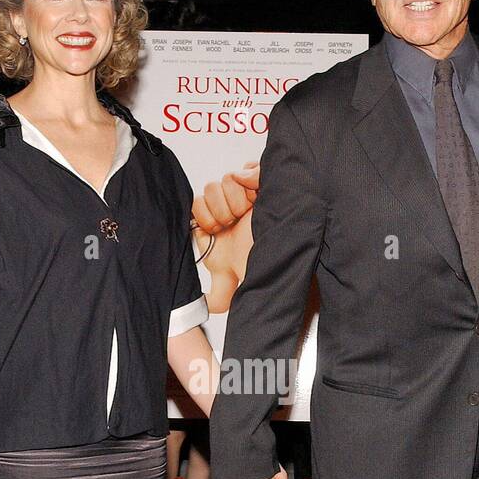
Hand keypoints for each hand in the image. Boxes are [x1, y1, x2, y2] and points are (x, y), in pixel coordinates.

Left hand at [192, 163, 260, 313]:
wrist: (283, 249)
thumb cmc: (259, 258)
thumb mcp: (230, 280)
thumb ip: (217, 296)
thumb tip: (203, 308)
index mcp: (215, 222)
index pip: (195, 206)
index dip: (205, 220)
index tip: (218, 232)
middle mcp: (226, 204)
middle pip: (207, 191)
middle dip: (220, 213)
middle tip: (234, 224)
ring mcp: (241, 190)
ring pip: (222, 181)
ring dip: (234, 202)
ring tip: (247, 214)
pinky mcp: (256, 177)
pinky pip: (241, 170)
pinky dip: (247, 182)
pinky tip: (254, 198)